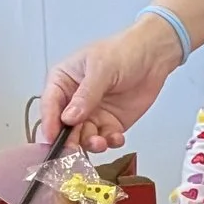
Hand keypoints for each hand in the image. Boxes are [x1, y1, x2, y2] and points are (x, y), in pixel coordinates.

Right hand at [40, 15, 186, 153]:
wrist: (154, 55)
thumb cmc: (123, 52)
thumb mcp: (101, 69)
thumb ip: (86, 94)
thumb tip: (69, 118)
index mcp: (62, 82)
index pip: (50, 106)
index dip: (49, 124)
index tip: (52, 140)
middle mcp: (73, 102)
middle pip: (64, 128)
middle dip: (70, 141)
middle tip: (76, 151)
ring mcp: (92, 114)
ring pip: (83, 137)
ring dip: (90, 144)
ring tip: (101, 142)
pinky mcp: (110, 123)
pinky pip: (105, 139)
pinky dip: (109, 142)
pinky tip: (117, 138)